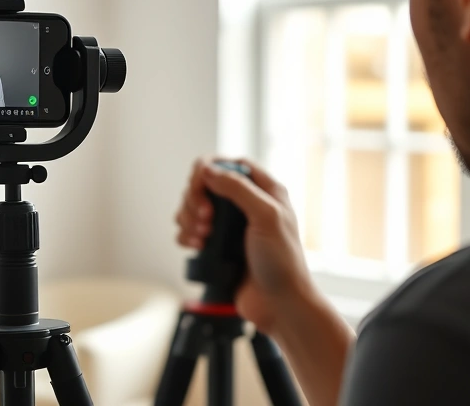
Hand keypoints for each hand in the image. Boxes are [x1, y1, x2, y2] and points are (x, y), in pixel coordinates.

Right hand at [175, 156, 315, 334]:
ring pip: (194, 206)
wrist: (279, 306)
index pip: (231, 164)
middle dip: (196, 199)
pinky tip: (196, 246)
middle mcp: (247, 205)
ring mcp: (230, 227)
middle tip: (206, 220)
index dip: (211, 168)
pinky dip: (186, 235)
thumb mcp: (267, 217)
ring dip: (189, 218)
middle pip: (206, 183)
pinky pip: (190, 231)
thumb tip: (208, 170)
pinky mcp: (217, 246)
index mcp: (265, 191)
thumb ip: (238, 189)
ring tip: (201, 238)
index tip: (200, 185)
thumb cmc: (283, 263)